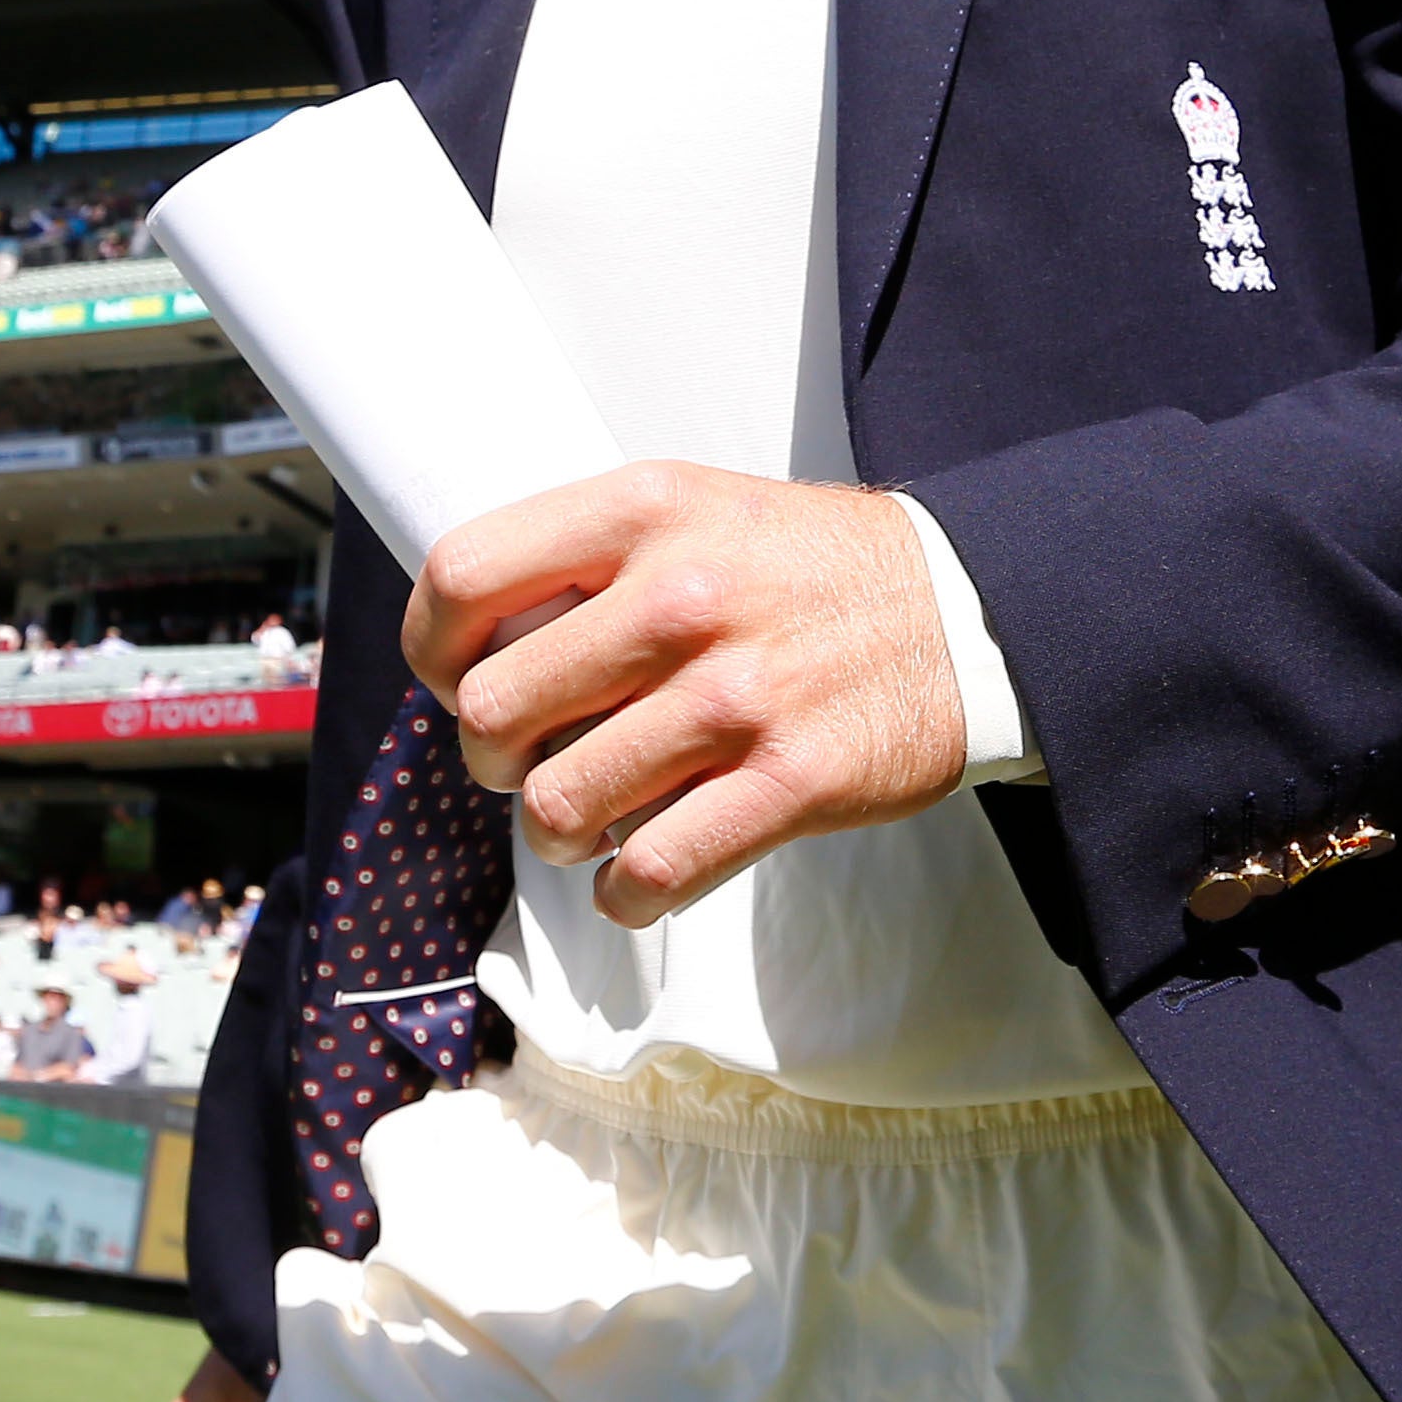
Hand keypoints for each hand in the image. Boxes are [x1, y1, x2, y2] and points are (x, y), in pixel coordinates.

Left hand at [405, 462, 967, 927]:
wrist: (969, 612)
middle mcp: (681, 595)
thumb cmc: (810, 572)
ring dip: (558, 833)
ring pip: (561, 805)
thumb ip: (589, 560)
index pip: (463, 578)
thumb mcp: (694, 509)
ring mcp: (736, 695)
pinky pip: (652, 870)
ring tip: (590, 817)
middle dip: (495, 759)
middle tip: (532, 761)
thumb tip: (474, 647)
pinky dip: (625, 892)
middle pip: (492, 711)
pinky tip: (638, 873)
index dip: (432, 648)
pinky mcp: (790, 782)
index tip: (454, 678)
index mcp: (645, 511)